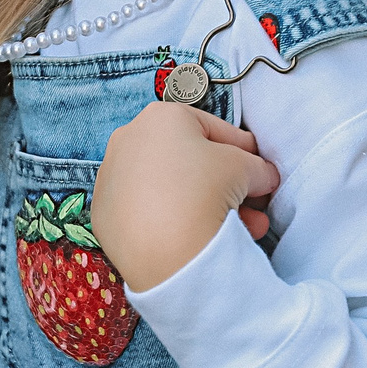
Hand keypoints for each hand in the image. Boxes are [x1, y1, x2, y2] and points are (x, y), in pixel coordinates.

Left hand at [91, 102, 280, 292]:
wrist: (164, 250)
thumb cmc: (206, 192)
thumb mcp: (247, 169)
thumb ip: (256, 167)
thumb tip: (262, 177)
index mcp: (161, 117)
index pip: (214, 128)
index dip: (244, 149)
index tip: (260, 169)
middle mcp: (128, 140)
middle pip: (189, 160)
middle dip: (226, 184)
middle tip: (251, 204)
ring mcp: (111, 178)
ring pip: (169, 188)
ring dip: (206, 205)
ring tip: (239, 230)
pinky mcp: (104, 214)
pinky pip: (148, 211)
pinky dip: (172, 221)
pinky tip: (199, 241)